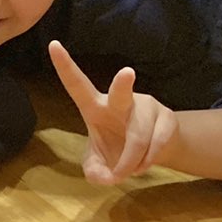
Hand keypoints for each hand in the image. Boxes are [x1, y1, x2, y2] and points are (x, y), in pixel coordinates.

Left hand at [48, 41, 179, 184]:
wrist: (156, 150)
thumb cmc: (117, 148)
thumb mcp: (99, 164)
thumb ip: (94, 171)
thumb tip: (104, 177)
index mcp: (95, 106)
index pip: (77, 84)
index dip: (65, 66)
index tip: (53, 44)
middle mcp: (121, 101)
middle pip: (121, 94)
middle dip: (122, 84)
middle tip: (126, 73)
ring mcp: (147, 105)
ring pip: (139, 138)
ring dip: (132, 163)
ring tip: (129, 171)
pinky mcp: (168, 117)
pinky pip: (157, 144)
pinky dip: (147, 163)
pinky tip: (144, 165)